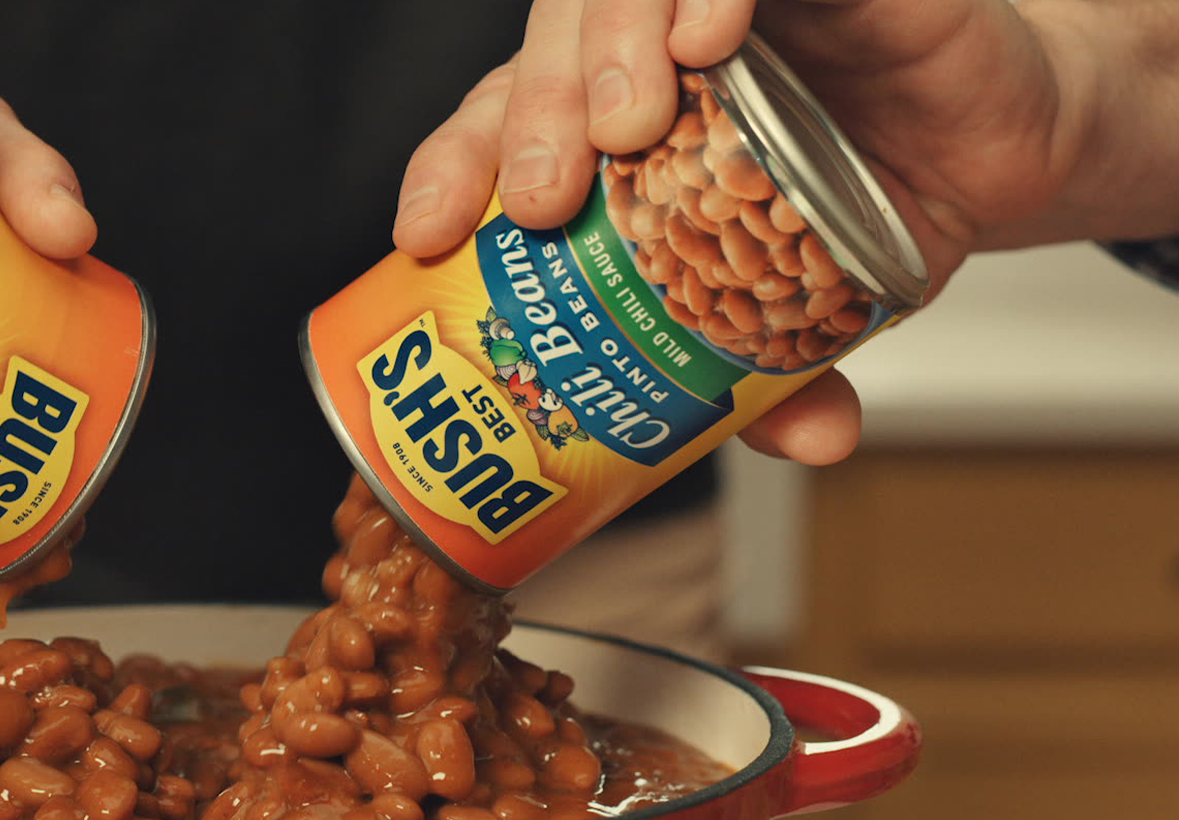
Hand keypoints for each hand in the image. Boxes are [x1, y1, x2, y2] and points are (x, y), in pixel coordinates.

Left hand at [386, 0, 1103, 464]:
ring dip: (606, 47)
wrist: (993, 140)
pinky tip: (704, 38)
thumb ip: (787, 376)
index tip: (424, 236)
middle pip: (545, 54)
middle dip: (527, 121)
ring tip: (622, 127)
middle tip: (542, 199)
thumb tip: (811, 445)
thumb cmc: (858, 209)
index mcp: (604, 133)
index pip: (492, 128)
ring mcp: (724, 6)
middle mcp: (646, 56)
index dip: (450, 170)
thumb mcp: (805, 312)